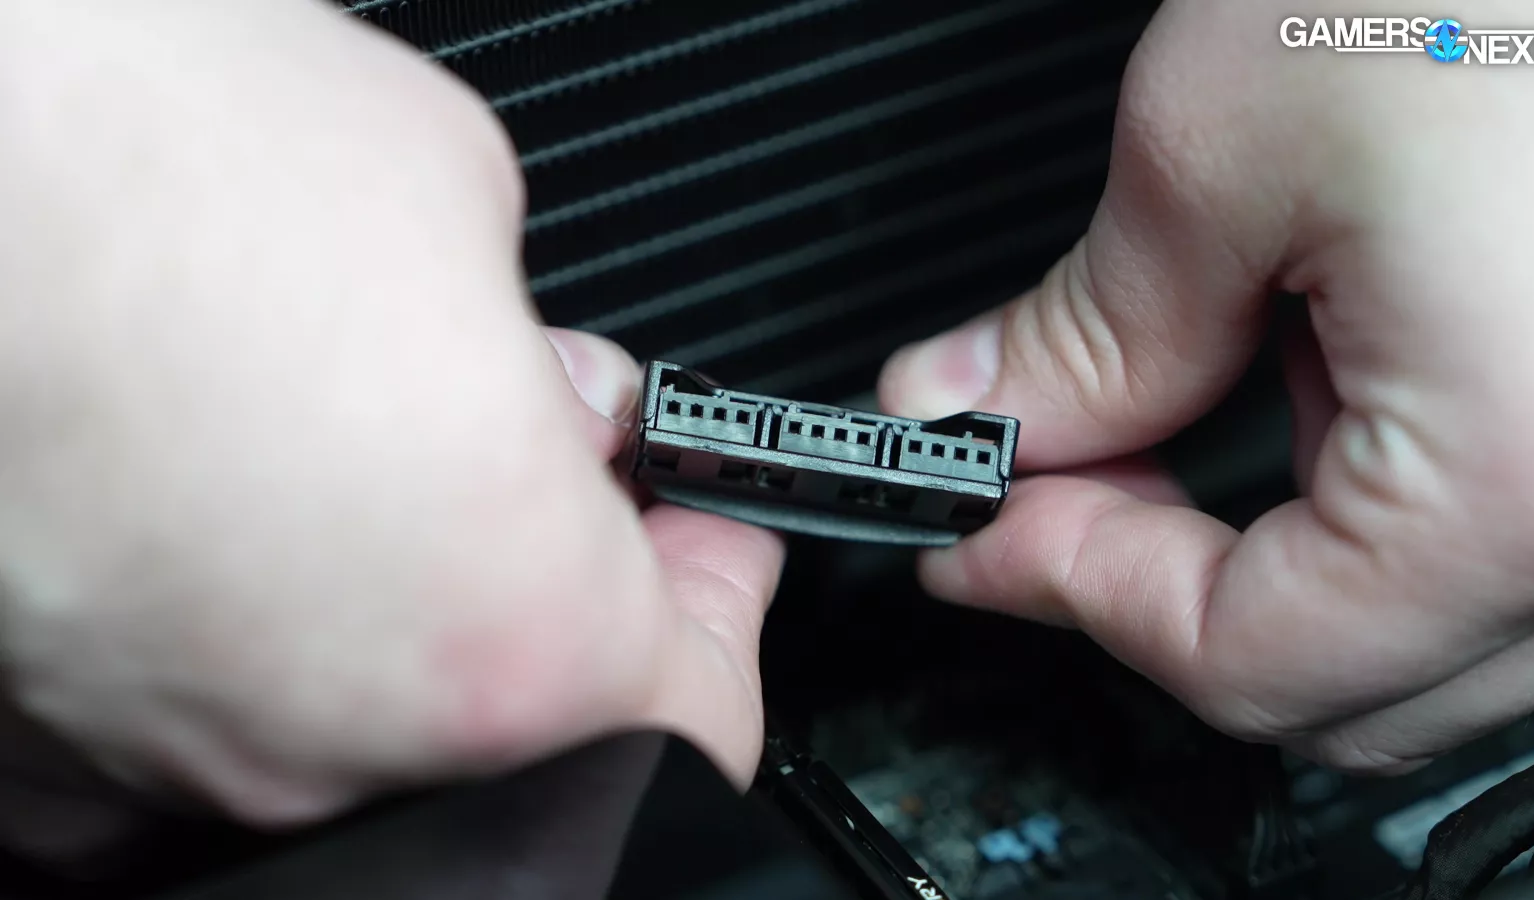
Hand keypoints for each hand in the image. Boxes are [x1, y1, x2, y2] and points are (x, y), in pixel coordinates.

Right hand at [0, 0, 780, 851]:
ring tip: (335, 444)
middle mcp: (334, 740)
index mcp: (503, 631)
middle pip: (514, 700)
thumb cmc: (137, 147)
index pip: (697, 697)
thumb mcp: (453, 196)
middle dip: (539, 573)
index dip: (713, 603)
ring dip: (380, 592)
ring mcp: (160, 759)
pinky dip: (234, 619)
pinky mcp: (27, 737)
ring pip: (348, 706)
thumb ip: (544, 358)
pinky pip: (197, 703)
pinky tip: (210, 494)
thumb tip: (564, 406)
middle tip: (512, 454)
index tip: (701, 545)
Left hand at [879, 0, 1533, 771]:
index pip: (1246, 658)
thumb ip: (1089, 339)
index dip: (1073, 594)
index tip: (980, 535)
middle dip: (1169, 581)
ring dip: (1286, 543)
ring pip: (1434, 626)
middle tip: (1060, 473)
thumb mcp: (1221, 143)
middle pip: (1347, 678)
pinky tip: (1345, 353)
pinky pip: (1521, 536)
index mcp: (1531, 482)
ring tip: (1214, 373)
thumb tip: (983, 417)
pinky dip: (1395, 489)